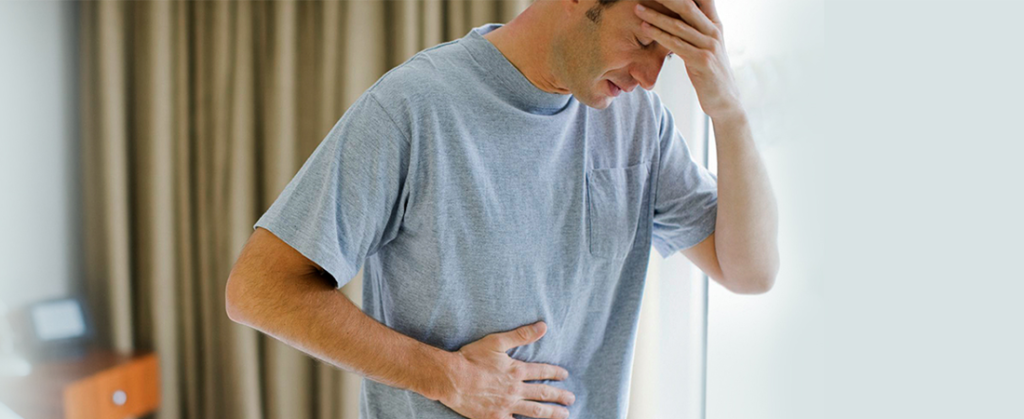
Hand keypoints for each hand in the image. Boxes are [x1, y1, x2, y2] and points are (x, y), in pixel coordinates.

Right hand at [439, 321, 574, 418]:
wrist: (451, 379)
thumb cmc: (471, 358)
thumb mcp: (496, 341)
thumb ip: (521, 335)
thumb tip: (543, 326)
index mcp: (516, 371)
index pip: (542, 372)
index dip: (555, 373)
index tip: (565, 375)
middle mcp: (515, 390)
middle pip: (543, 394)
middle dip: (560, 397)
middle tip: (571, 399)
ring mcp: (507, 406)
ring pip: (535, 412)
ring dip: (552, 414)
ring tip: (564, 416)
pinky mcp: (496, 418)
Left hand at [635, 0, 743, 120]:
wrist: (724, 100)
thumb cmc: (709, 72)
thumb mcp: (705, 46)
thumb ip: (694, 29)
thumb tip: (678, 16)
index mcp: (715, 24)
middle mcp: (714, 32)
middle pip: (687, 7)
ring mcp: (709, 46)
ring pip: (678, 26)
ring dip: (655, 16)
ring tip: (638, 9)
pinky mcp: (703, 61)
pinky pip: (676, 45)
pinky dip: (659, 35)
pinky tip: (645, 28)